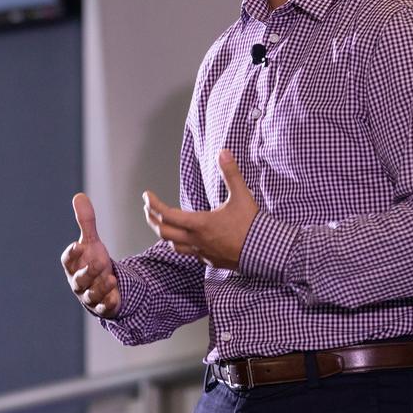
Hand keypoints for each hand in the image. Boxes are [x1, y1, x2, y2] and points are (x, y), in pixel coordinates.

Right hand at [61, 193, 120, 318]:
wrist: (104, 286)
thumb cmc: (92, 261)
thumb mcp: (92, 242)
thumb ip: (86, 222)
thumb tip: (79, 196)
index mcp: (74, 266)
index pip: (68, 261)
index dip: (71, 254)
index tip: (78, 245)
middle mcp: (79, 282)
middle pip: (79, 279)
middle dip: (88, 271)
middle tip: (100, 261)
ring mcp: (91, 296)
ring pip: (92, 295)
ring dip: (100, 288)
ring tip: (111, 279)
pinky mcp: (103, 306)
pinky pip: (104, 308)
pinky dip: (108, 303)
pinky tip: (115, 297)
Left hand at [143, 149, 258, 270]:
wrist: (265, 252)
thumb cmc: (252, 224)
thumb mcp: (242, 195)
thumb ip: (231, 173)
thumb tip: (223, 152)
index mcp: (200, 223)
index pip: (167, 214)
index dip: (154, 204)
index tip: (147, 195)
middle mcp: (196, 240)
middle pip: (163, 232)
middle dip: (152, 219)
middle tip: (148, 207)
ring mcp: (201, 252)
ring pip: (173, 246)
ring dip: (164, 233)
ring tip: (161, 223)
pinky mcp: (209, 260)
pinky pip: (187, 253)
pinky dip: (180, 244)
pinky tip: (184, 239)